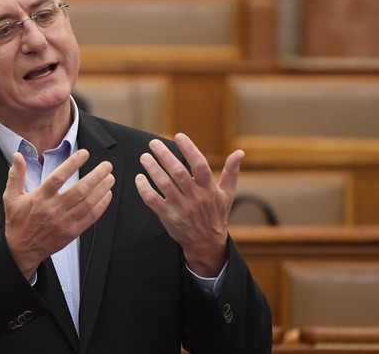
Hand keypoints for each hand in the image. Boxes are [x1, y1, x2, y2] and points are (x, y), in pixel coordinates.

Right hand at [3, 149, 113, 278]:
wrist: (21, 249)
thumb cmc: (17, 222)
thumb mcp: (11, 197)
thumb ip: (16, 175)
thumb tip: (18, 155)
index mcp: (40, 198)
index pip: (59, 177)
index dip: (73, 164)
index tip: (84, 154)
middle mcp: (54, 209)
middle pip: (79, 190)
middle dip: (96, 176)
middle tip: (106, 166)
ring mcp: (64, 221)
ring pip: (88, 203)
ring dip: (101, 189)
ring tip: (110, 177)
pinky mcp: (72, 232)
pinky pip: (90, 217)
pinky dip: (101, 206)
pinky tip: (107, 195)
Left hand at [135, 133, 243, 276]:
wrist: (207, 243)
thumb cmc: (216, 215)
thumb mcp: (227, 194)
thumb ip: (231, 172)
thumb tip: (240, 153)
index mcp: (209, 189)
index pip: (200, 165)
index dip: (189, 149)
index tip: (179, 136)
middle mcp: (195, 197)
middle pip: (178, 173)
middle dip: (165, 156)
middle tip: (153, 144)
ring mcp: (181, 208)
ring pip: (164, 184)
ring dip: (152, 169)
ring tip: (144, 157)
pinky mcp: (168, 217)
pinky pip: (153, 201)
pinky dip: (144, 189)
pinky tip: (139, 178)